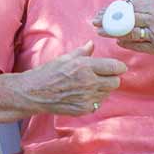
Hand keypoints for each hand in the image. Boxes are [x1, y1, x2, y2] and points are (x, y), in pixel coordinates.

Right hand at [12, 41, 126, 115]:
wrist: (34, 92)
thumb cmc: (48, 73)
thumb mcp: (65, 58)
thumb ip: (82, 52)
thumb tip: (92, 44)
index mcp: (85, 66)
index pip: (114, 67)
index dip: (118, 67)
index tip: (117, 67)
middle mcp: (88, 82)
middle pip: (115, 82)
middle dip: (111, 78)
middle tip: (103, 76)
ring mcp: (87, 98)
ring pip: (107, 93)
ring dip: (102, 89)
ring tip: (88, 85)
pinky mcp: (84, 109)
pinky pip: (98, 103)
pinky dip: (94, 99)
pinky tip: (82, 94)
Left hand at [92, 0, 153, 60]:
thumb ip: (149, 7)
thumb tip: (127, 6)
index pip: (130, 5)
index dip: (114, 8)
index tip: (102, 10)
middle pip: (126, 16)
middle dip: (108, 18)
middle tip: (95, 21)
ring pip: (129, 30)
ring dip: (112, 31)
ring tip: (101, 32)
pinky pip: (137, 44)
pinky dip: (125, 42)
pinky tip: (118, 41)